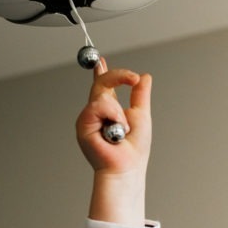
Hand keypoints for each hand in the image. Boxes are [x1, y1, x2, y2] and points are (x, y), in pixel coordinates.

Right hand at [76, 57, 151, 173]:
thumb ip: (140, 95)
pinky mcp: (83, 124)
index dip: (101, 71)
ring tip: (122, 130)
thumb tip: (145, 77)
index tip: (101, 60)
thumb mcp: (142, 115)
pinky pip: (98, 106)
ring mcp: (88, 118)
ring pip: (102, 95)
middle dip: (118, 76)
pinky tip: (114, 131)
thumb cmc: (133, 150)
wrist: (126, 167)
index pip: (103, 86)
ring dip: (119, 112)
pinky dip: (112, 115)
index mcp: (109, 110)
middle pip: (101, 83)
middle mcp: (96, 112)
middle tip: (134, 78)